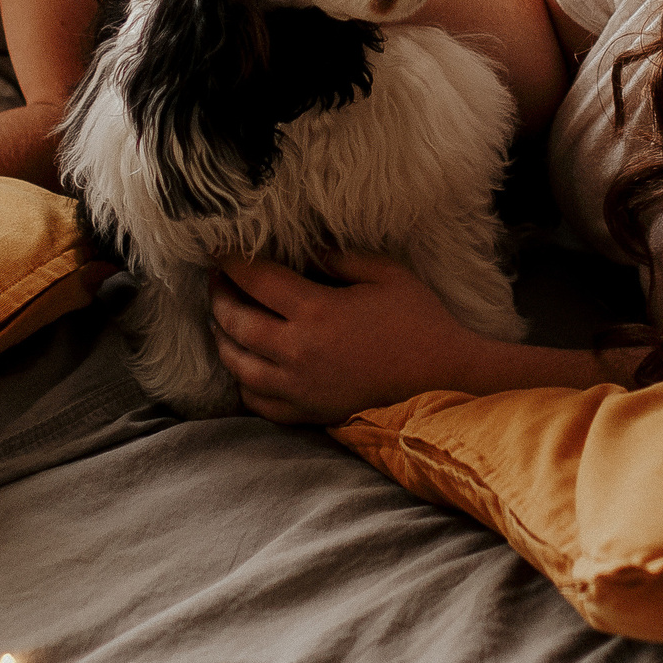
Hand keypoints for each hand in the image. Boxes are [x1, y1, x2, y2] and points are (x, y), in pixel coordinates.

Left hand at [209, 253, 492, 424]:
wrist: (445, 380)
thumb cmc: (420, 322)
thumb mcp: (385, 273)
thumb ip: (340, 257)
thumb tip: (307, 251)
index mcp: (316, 312)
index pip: (256, 281)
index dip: (233, 261)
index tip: (219, 250)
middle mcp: (298, 352)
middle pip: (235, 322)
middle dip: (219, 295)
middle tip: (217, 279)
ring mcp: (299, 387)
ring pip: (237, 364)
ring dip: (222, 337)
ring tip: (222, 318)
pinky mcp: (307, 412)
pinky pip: (257, 400)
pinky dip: (243, 380)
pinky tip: (246, 364)